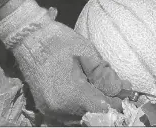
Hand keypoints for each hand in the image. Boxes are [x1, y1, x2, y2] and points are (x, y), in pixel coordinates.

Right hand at [0, 0, 129, 121]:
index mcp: (74, 95)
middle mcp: (61, 109)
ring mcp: (50, 110)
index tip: (126, 95)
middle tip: (116, 93)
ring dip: (94, 108)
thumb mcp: (89, 56)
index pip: (104, 109)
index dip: (118, 103)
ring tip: (102, 92)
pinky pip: (69, 115)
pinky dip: (81, 108)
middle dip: (107, 106)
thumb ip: (107, 77)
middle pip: (93, 116)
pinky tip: (87, 95)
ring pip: (81, 117)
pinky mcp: (45, 107)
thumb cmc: (60, 42)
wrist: (29, 37)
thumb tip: (124, 90)